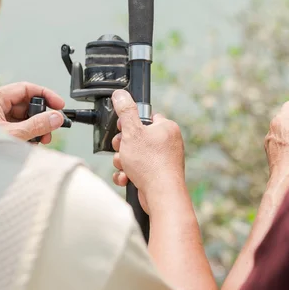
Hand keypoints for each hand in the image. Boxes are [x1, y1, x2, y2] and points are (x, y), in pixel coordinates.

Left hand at [0, 82, 64, 143]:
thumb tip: (56, 118)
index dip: (45, 95)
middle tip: (51, 127)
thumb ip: (37, 125)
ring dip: (35, 127)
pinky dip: (26, 132)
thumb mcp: (13, 134)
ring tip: (41, 138)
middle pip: (25, 104)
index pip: (25, 89)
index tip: (58, 105)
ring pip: (21, 116)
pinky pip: (16, 125)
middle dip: (41, 116)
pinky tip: (31, 141)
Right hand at [110, 90, 185, 213]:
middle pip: (137, 137)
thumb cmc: (151, 164)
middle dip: (123, 146)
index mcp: (166, 128)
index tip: (123, 129)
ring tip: (126, 166)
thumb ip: (126, 111)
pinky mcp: (157, 174)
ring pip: (135, 155)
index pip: (146, 117)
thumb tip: (121, 94)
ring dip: (124, 161)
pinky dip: (129, 174)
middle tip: (122, 149)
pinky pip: (138, 170)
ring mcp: (163, 160)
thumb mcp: (133, 132)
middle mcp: (168, 143)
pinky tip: (127, 178)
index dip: (130, 123)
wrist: (162, 195)